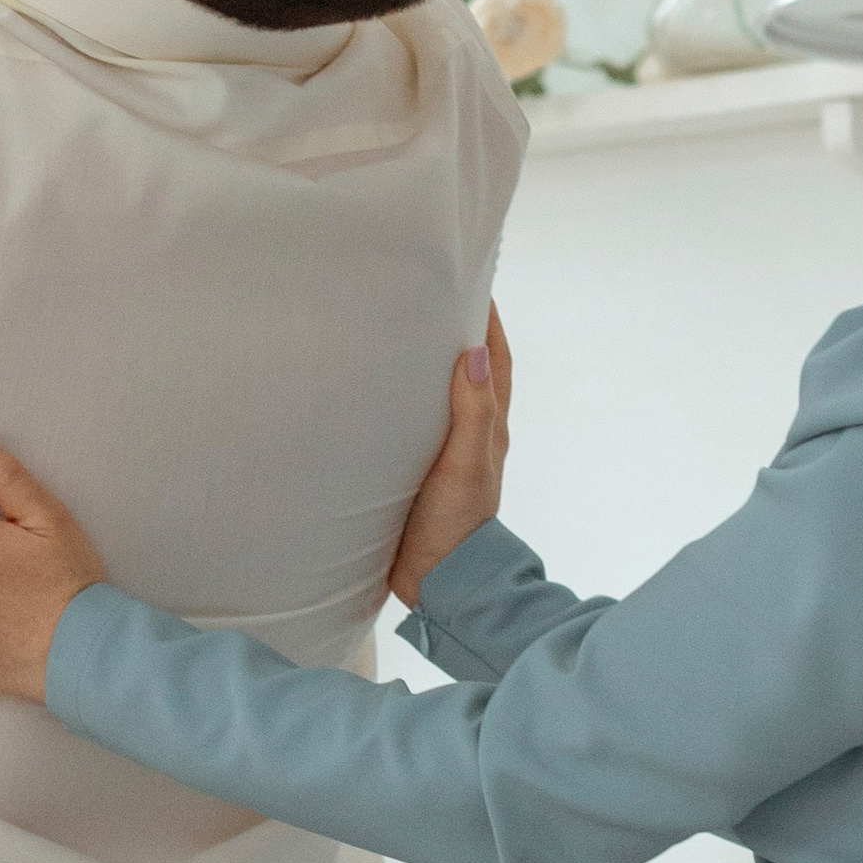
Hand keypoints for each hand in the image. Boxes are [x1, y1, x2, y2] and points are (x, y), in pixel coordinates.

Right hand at [387, 305, 510, 607]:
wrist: (435, 583)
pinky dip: (396, 397)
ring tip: (388, 326)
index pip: (495, 359)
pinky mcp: (410, 468)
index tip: (470, 279)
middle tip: (420, 294)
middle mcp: (467, 432)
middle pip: (464, 368)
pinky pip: (407, 421)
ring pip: (434, 393)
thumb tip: (477, 352)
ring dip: (419, 362)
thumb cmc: (456, 524)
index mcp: (488, 427)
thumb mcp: (468, 465)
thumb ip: (475, 413)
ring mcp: (440, 451)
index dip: (486, 320)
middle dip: (449, 330)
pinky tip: (367, 387)